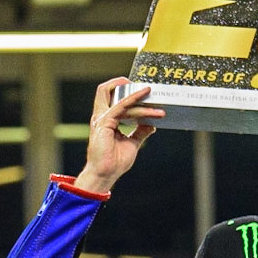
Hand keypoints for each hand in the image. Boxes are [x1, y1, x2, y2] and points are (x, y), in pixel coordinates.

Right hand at [73, 79, 164, 194]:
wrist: (106, 174)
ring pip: (120, 99)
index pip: (110, 97)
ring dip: (140, 99)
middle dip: (121, 83)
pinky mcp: (105, 123)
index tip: (141, 93)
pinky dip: (134, 102)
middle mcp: (101, 116)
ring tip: (156, 104)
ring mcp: (102, 119)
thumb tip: (151, 124)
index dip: (122, 90)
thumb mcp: (132, 143)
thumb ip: (140, 132)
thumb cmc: (114, 162)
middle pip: (104, 90)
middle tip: (141, 87)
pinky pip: (121, 107)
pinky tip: (146, 104)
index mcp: (105, 120)